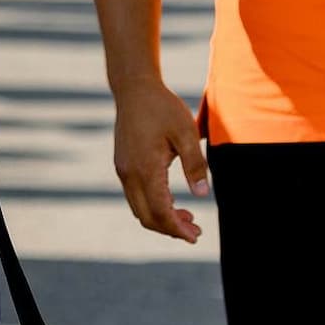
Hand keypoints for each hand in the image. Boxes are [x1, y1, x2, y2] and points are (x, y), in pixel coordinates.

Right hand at [111, 75, 208, 242]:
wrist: (134, 89)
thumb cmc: (162, 107)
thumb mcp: (186, 132)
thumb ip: (195, 164)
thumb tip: (201, 194)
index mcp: (146, 168)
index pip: (160, 212)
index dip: (178, 229)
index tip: (195, 236)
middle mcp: (130, 173)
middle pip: (147, 217)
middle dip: (170, 229)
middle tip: (195, 231)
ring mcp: (123, 170)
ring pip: (139, 208)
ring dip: (161, 218)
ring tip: (187, 218)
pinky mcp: (123, 165)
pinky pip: (136, 195)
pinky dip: (153, 205)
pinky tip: (171, 201)